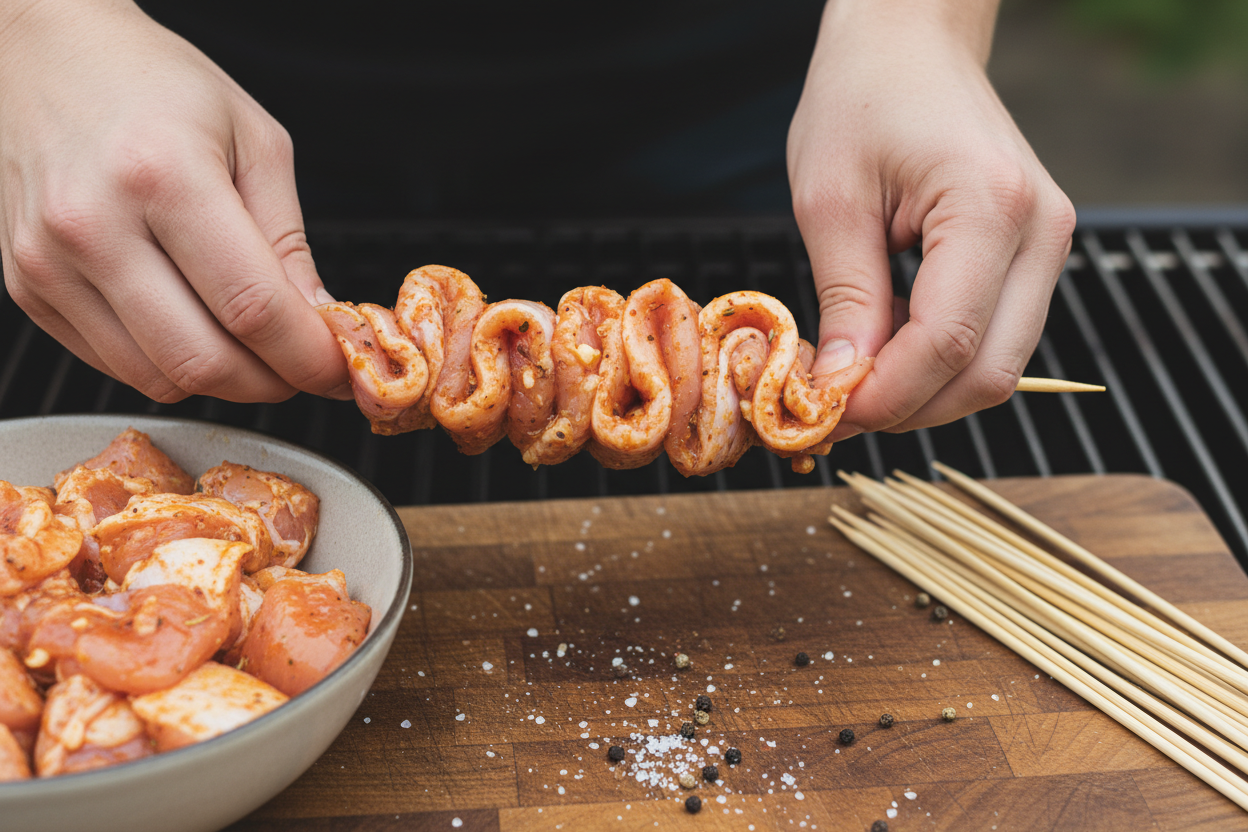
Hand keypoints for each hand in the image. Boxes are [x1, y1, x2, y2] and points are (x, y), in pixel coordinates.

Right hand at [0, 0, 348, 402]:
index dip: (308, 356)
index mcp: (164, 175)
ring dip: (223, 381)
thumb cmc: (155, 84)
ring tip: (254, 348)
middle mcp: (94, 223)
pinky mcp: (27, 287)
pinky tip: (196, 327)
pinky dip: (169, 365)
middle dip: (271, 382)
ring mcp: (49, 262)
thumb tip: (319, 324)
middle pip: (202, 361)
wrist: (48, 55)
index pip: (252, 308)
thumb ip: (289, 243)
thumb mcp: (255, 141)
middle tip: (302, 366)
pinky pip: (115, 364)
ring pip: (157, 378)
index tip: (338, 367)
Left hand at [788, 0, 1075, 438]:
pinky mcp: (1036, 253)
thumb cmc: (863, 97)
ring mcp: (1049, 244)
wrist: (912, 42)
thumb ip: (845, 298)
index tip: (826, 416)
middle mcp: (1041, 232)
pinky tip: (888, 354)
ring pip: (998, 366)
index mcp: (991, 207)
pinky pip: (996, 336)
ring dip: (927, 394)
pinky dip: (942, 364)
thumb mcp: (830, 199)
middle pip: (988, 373)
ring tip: (855, 386)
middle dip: (909, 408)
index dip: (886, 396)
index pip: (946, 342)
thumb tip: (842, 386)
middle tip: (836, 416)